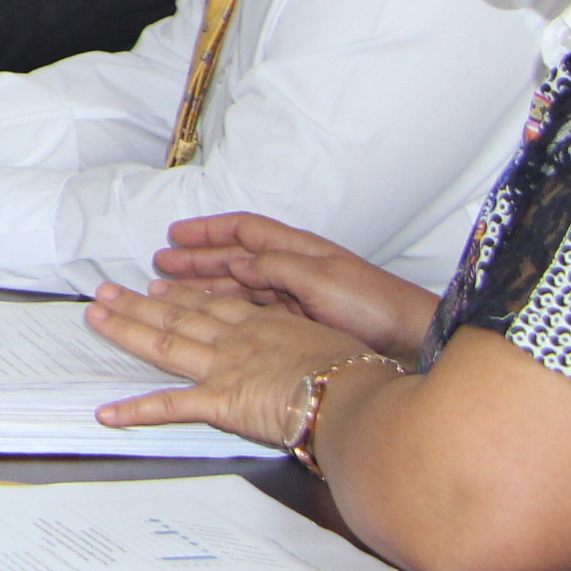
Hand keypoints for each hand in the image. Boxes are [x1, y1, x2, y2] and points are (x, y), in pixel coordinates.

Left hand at [89, 279, 371, 441]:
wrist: (353, 394)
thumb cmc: (356, 372)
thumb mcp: (331, 341)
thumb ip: (309, 341)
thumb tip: (318, 349)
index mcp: (263, 325)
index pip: (212, 306)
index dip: (182, 295)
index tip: (159, 286)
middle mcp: (235, 340)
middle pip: (177, 316)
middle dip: (138, 302)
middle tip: (107, 291)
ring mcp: (223, 368)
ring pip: (163, 344)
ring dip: (126, 330)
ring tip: (95, 317)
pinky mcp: (219, 401)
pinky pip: (170, 407)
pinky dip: (135, 411)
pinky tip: (107, 414)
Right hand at [153, 213, 439, 356]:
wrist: (409, 340)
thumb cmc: (372, 304)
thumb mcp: (321, 278)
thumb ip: (276, 267)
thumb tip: (237, 263)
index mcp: (297, 249)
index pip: (244, 230)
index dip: (208, 230)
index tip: (175, 233)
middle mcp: (292, 268)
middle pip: (235, 257)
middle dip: (197, 259)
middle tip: (161, 265)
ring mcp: (295, 296)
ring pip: (240, 286)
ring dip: (206, 286)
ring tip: (172, 291)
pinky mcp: (299, 324)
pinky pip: (253, 311)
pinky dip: (227, 310)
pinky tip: (208, 316)